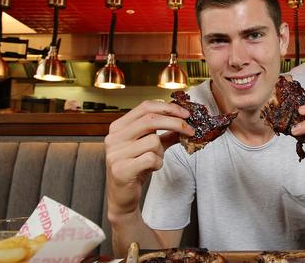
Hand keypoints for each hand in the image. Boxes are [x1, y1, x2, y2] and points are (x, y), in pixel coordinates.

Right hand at [105, 100, 194, 218]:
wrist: (122, 197)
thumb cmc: (136, 169)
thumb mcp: (151, 147)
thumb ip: (165, 134)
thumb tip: (186, 123)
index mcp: (119, 127)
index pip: (145, 107)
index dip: (168, 107)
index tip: (186, 113)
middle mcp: (114, 137)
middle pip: (151, 119)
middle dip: (175, 123)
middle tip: (190, 130)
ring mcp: (115, 153)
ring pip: (153, 141)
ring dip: (161, 152)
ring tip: (154, 160)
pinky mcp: (121, 169)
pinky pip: (151, 159)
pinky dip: (158, 164)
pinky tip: (151, 169)